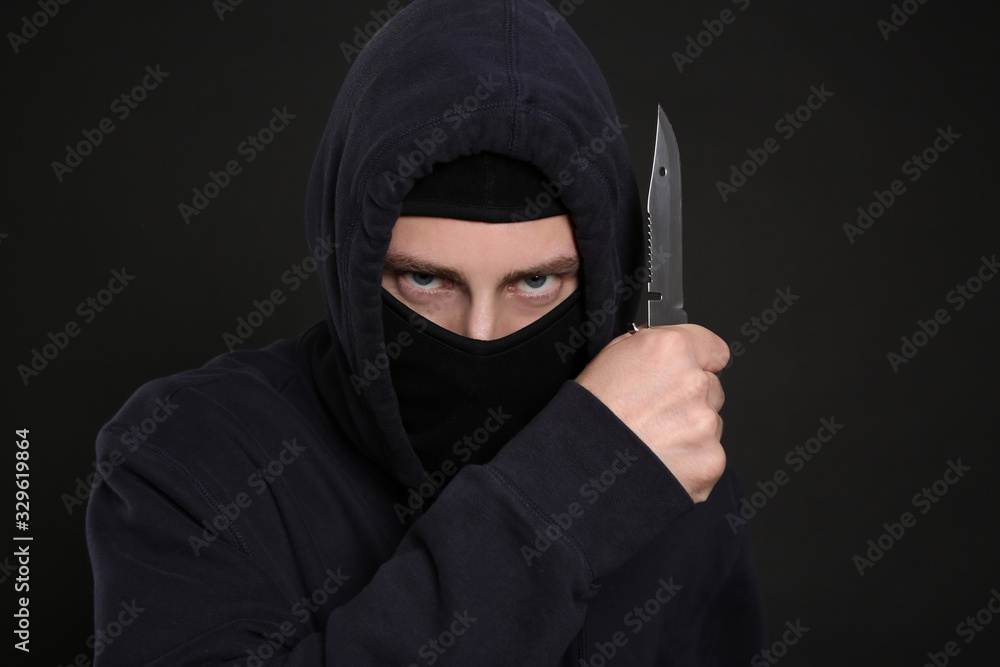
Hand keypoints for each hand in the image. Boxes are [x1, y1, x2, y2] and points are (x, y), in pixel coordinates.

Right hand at [575, 324, 729, 502]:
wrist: (579, 466)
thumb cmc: (589, 414)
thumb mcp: (611, 358)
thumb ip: (652, 347)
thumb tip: (670, 348)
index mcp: (671, 350)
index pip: (714, 349)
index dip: (699, 361)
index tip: (690, 371)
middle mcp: (694, 383)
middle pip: (711, 387)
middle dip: (691, 398)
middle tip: (656, 412)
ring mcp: (705, 424)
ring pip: (710, 421)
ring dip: (690, 429)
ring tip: (653, 438)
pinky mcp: (710, 459)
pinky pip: (709, 454)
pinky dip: (690, 459)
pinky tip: (661, 458)